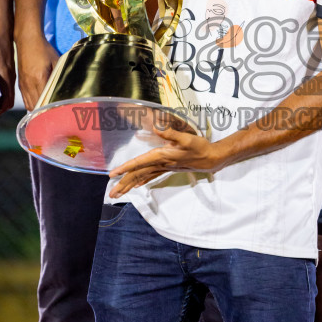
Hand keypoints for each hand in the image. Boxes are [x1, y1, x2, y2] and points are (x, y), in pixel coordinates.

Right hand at [15, 32, 60, 109]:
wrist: (27, 41)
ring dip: (38, 111)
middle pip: (36, 107)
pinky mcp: (21, 84)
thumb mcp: (56, 60)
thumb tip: (66, 87)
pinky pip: (25, 100)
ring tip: (47, 113)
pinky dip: (32, 105)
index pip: (45, 100)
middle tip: (55, 116)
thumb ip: (59, 75)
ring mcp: (23, 85)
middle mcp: (29, 84)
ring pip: (29, 105)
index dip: (51, 109)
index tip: (59, 113)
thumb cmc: (44, 50)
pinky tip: (39, 106)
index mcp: (39, 78)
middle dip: (45, 113)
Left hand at [108, 126, 224, 196]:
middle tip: (110, 195)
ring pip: (142, 178)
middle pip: (138, 175)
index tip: (113, 174)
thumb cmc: (199, 147)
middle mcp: (160, 164)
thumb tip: (157, 126)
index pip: (139, 163)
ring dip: (130, 186)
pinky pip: (151, 176)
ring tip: (118, 194)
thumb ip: (171, 133)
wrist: (211, 158)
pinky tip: (136, 186)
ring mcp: (164, 167)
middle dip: (123, 184)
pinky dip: (142, 181)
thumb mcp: (186, 138)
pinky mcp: (168, 168)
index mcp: (162, 156)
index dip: (125, 168)